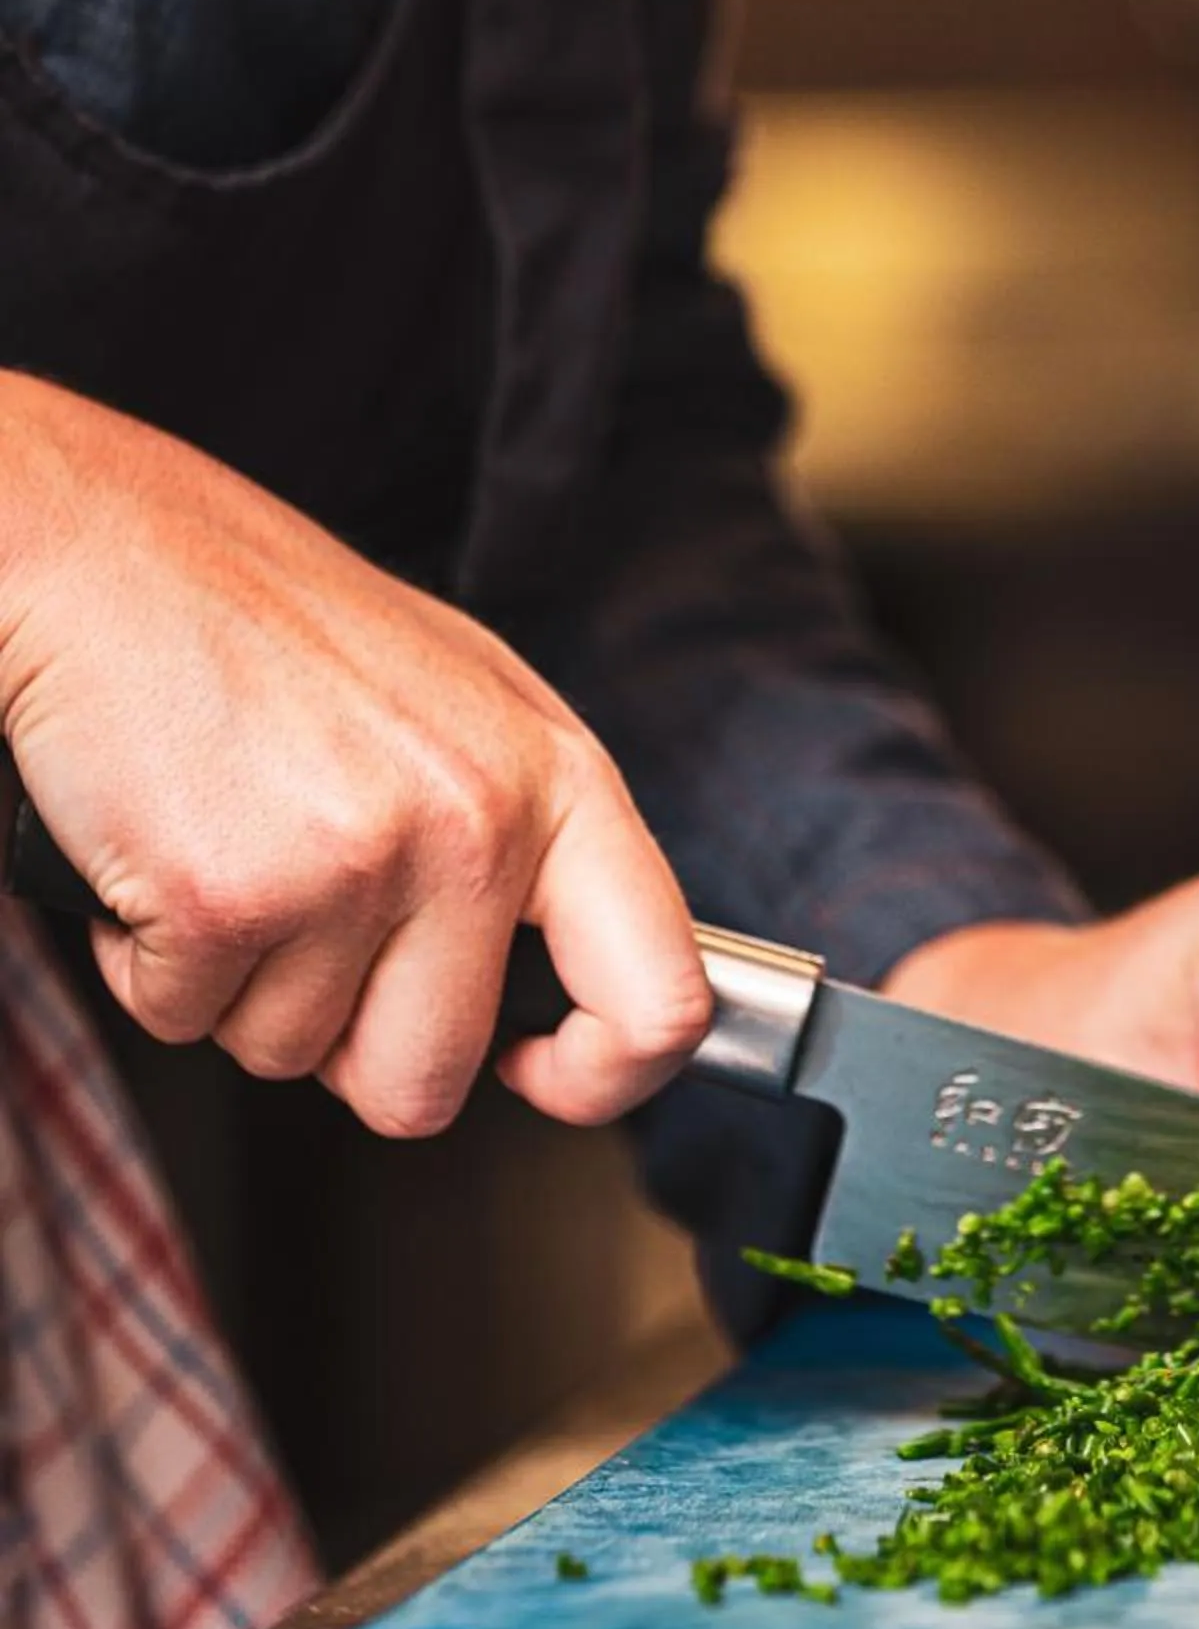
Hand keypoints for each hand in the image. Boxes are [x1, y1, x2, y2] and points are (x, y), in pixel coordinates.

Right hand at [0, 375, 708, 1134]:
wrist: (104, 548)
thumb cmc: (269, 623)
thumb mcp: (462, 700)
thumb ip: (526, 836)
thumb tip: (571, 987)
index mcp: (557, 776)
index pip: (662, 996)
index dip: (603, 1077)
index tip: (535, 1070)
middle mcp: (478, 825)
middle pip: (431, 1080)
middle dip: (347, 1044)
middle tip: (304, 929)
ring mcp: (358, 863)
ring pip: (293, 1056)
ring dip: (239, 984)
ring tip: (231, 844)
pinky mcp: (229, 897)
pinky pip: (181, 1020)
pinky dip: (150, 961)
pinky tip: (163, 848)